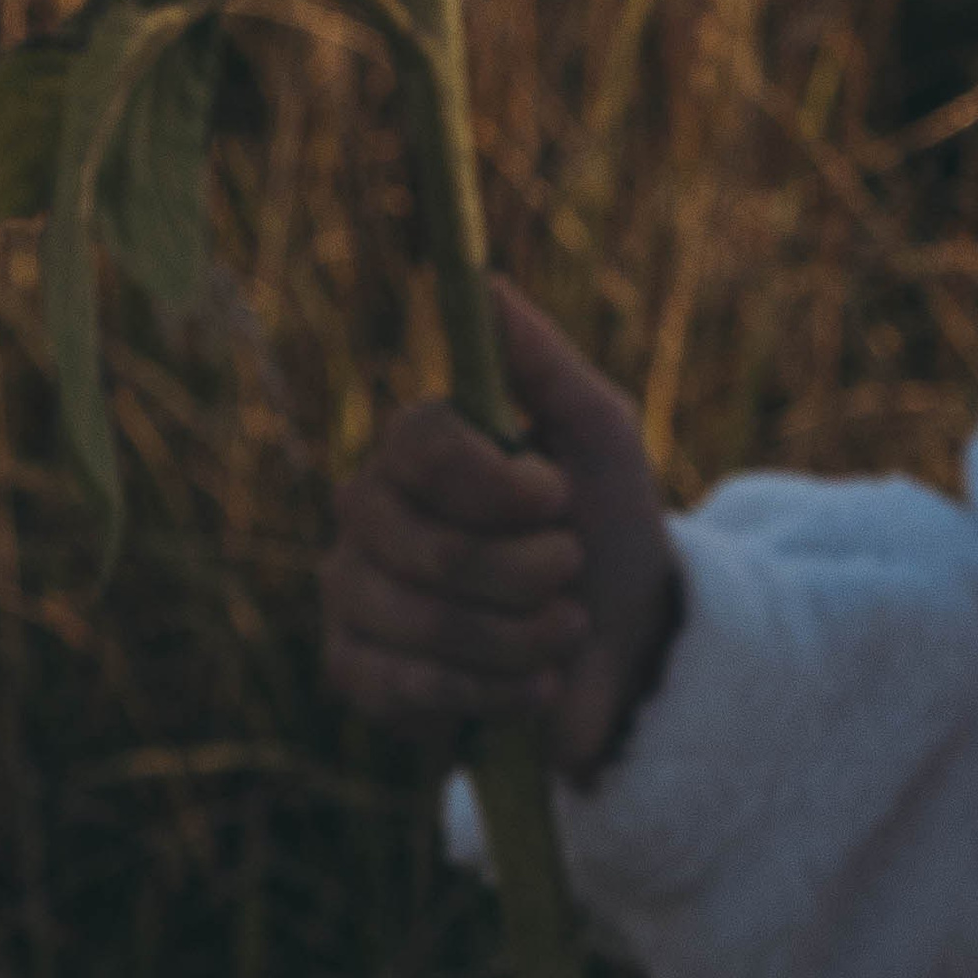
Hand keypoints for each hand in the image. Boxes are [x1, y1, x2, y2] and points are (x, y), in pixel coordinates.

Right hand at [318, 279, 681, 786]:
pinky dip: (491, 694)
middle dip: (529, 574)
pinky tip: (531, 686)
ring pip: (421, 624)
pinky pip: (404, 688)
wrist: (626, 646)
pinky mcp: (355, 671)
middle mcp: (366, 511)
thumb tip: (487, 283)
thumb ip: (542, 362)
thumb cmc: (608, 527)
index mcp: (417, 447)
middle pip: (427, 549)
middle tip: (570, 571)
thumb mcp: (599, 436)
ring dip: (523, 639)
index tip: (558, 498)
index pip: (419, 448)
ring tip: (564, 631)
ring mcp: (351, 592)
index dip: (496, 486)